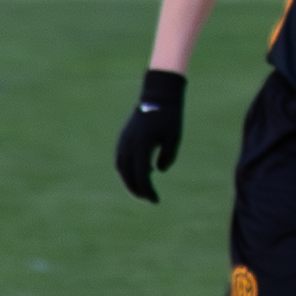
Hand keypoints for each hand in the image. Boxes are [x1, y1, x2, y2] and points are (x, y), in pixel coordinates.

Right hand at [114, 68, 186, 202]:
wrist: (158, 95)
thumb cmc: (169, 117)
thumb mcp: (173, 139)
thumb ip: (166, 158)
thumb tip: (157, 172)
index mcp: (141, 145)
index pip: (142, 176)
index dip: (148, 190)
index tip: (155, 200)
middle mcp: (129, 144)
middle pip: (128, 174)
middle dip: (137, 189)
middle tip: (148, 198)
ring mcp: (123, 140)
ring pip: (122, 167)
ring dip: (130, 180)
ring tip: (141, 188)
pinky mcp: (123, 137)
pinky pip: (121, 158)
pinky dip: (127, 169)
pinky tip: (139, 172)